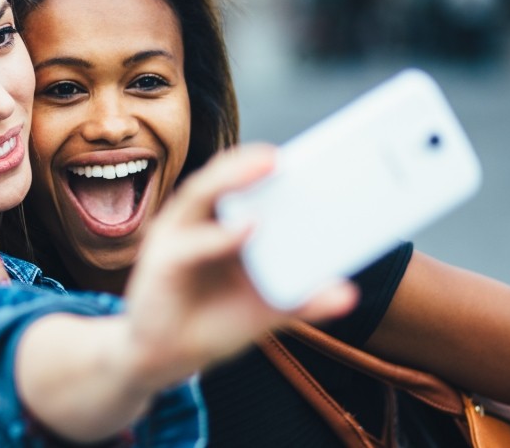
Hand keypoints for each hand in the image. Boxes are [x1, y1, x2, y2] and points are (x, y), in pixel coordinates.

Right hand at [121, 145, 358, 385]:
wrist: (166, 358)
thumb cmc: (214, 322)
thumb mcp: (266, 309)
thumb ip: (302, 298)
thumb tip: (348, 292)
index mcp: (222, 222)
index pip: (245, 182)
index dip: (270, 165)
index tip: (310, 152)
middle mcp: (196, 220)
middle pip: (222, 177)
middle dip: (251, 161)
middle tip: (285, 154)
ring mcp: (176, 237)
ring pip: (200, 194)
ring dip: (233, 177)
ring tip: (269, 165)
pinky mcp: (161, 263)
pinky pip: (191, 244)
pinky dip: (219, 236)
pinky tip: (248, 230)